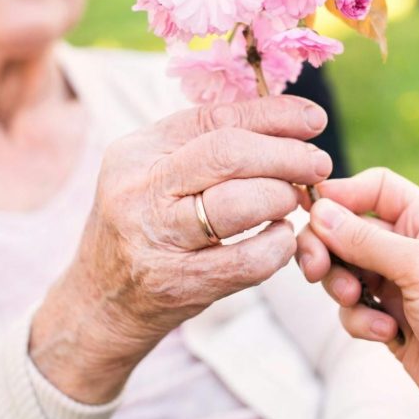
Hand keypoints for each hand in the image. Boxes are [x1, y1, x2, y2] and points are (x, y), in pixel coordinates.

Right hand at [31, 96, 331, 402]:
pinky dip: (278, 246)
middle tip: (318, 164)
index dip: (272, 114)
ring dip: (282, 197)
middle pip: (228, 154)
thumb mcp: (154, 175)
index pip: (213, 118)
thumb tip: (283, 120)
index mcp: (136, 152)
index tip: (312, 120)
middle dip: (287, 155)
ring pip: (239, 203)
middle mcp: (139, 190)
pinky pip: (248, 260)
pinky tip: (281, 239)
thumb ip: (203, 146)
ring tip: (294, 201)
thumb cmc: (143, 228)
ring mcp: (156, 239)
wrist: (100, 304)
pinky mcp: (178, 284)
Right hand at [296, 167, 418, 418]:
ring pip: (342, 272)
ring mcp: (398, 286)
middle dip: (327, 248)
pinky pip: (352, 310)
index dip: (341, 195)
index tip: (311, 211)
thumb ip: (366, 240)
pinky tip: (388, 334)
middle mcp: (410, 248)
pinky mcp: (389, 321)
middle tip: (315, 268)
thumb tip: (320, 211)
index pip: (374, 188)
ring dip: (342, 288)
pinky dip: (360, 321)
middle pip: (346, 230)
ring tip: (359, 303)